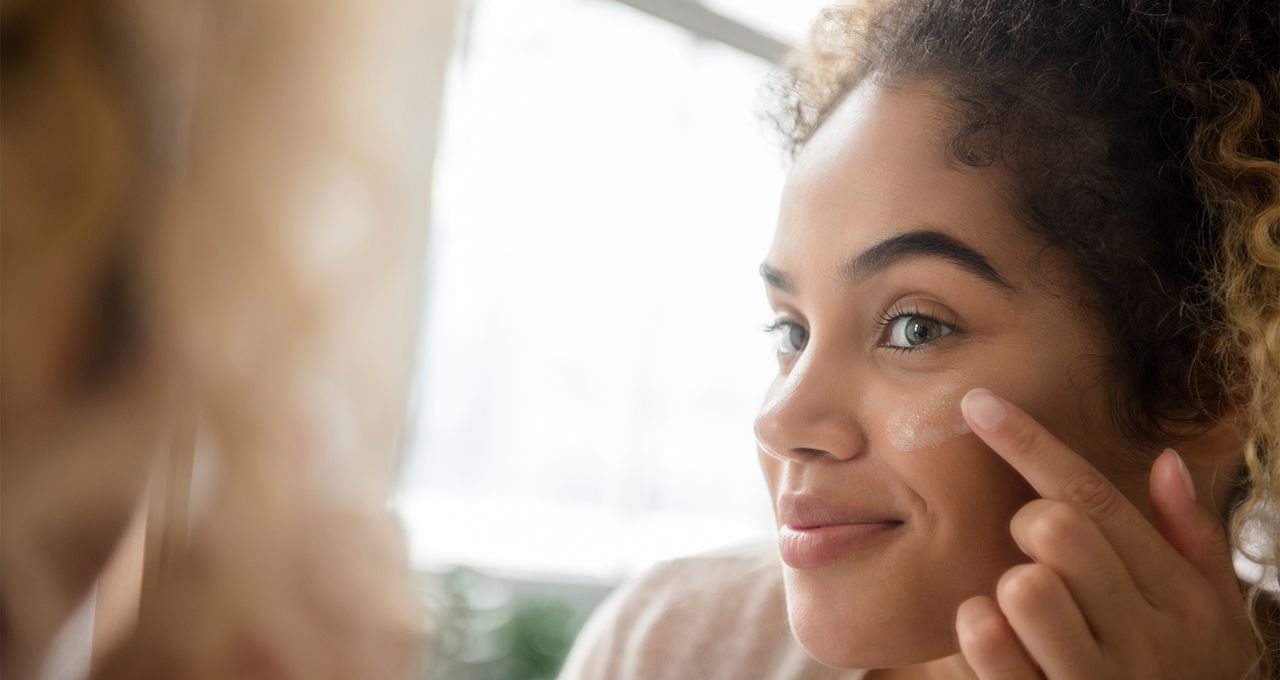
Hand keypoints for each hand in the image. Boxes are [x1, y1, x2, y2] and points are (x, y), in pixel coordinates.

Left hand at [952, 388, 1259, 679]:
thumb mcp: (1207, 621)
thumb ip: (1190, 541)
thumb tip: (1167, 459)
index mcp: (1181, 602)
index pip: (1096, 499)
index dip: (1029, 443)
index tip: (977, 403)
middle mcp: (1146, 639)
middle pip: (1058, 528)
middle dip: (1029, 526)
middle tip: (1032, 554)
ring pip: (1025, 582)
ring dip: (1008, 585)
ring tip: (1023, 609)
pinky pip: (988, 641)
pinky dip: (978, 628)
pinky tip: (992, 635)